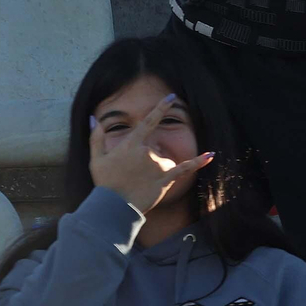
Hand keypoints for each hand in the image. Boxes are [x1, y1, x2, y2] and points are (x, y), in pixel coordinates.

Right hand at [88, 94, 213, 214]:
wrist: (112, 208)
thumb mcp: (95, 158)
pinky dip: (199, 162)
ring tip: (140, 183)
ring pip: (164, 161)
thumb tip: (94, 118)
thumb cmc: (104, 183)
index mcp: (131, 144)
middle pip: (154, 149)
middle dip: (145, 161)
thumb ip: (96, 137)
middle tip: (130, 176)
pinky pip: (185, 168)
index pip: (149, 121)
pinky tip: (211, 155)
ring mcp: (158, 165)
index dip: (161, 107)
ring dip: (155, 170)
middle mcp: (147, 152)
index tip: (172, 96)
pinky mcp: (166, 179)